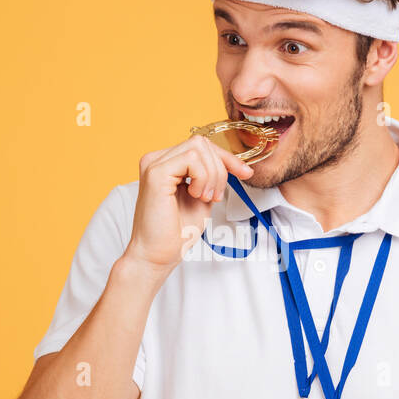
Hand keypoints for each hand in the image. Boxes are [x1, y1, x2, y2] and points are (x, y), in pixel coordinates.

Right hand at [124, 133, 254, 275]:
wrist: (158, 255)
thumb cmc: (176, 232)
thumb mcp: (203, 197)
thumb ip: (211, 177)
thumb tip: (234, 164)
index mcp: (165, 163)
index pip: (201, 146)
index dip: (226, 158)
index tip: (245, 173)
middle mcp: (156, 159)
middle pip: (201, 143)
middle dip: (220, 168)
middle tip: (215, 197)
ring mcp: (154, 164)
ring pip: (198, 148)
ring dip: (212, 175)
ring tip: (204, 198)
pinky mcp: (155, 172)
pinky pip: (192, 159)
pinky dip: (202, 177)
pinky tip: (196, 196)